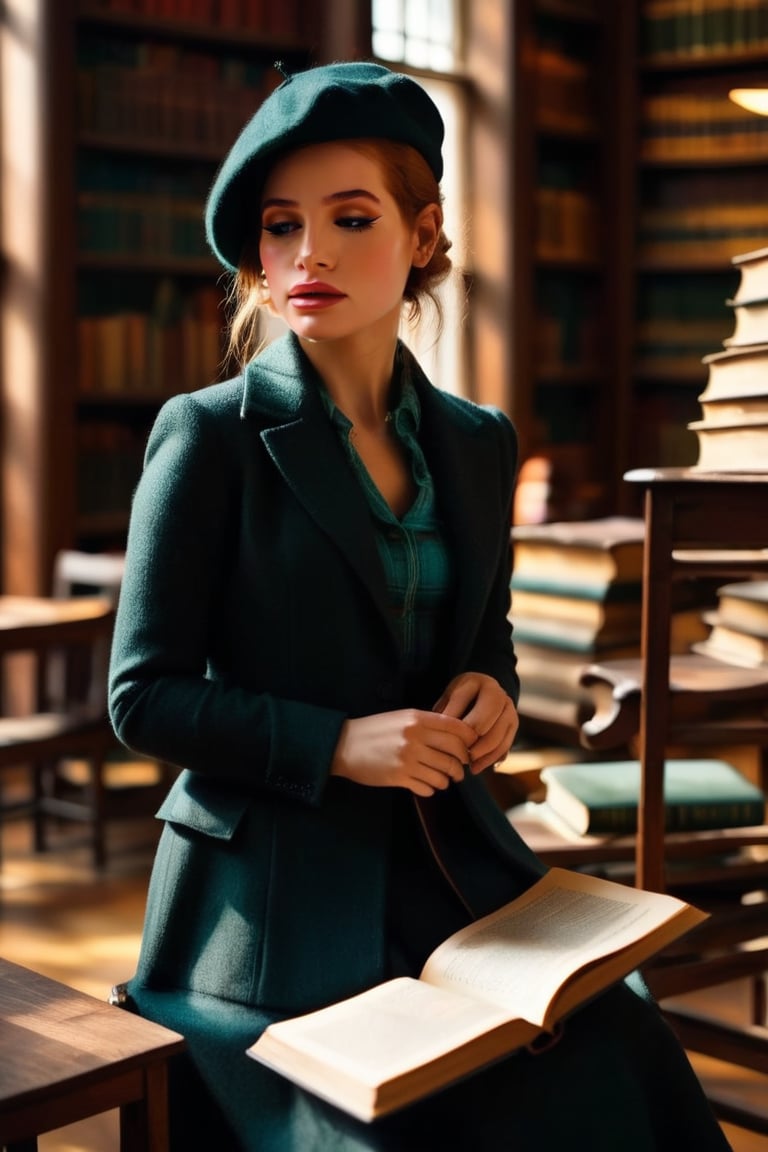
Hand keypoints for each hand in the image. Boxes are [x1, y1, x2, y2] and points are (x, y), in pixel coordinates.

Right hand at [330, 709, 476, 795]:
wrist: (344, 745)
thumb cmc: (375, 730)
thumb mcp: (402, 717)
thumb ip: (427, 723)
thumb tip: (457, 737)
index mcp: (418, 719)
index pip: (458, 729)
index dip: (469, 740)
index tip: (469, 748)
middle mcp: (416, 737)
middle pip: (455, 753)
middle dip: (461, 764)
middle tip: (459, 769)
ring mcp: (408, 758)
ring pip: (444, 774)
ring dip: (447, 779)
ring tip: (442, 779)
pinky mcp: (399, 777)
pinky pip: (428, 788)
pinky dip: (431, 789)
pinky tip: (425, 785)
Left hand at [433, 672, 518, 773]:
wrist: (482, 694)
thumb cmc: (459, 699)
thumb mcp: (448, 699)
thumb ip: (445, 714)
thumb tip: (441, 737)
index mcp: (476, 681)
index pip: (462, 703)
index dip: (451, 723)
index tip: (442, 739)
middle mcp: (497, 693)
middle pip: (484, 722)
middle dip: (469, 741)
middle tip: (456, 754)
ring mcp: (509, 708)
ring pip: (497, 737)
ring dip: (481, 754)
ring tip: (466, 764)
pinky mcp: (514, 724)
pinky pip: (505, 746)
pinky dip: (490, 759)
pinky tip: (476, 767)